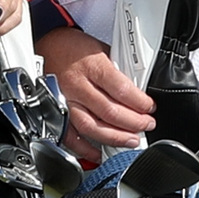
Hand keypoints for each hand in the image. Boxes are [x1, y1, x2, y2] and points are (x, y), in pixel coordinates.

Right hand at [40, 26, 152, 159]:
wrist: (49, 45)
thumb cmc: (75, 47)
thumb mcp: (103, 50)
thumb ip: (118, 72)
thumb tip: (138, 92)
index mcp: (92, 66)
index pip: (121, 90)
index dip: (140, 102)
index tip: (149, 107)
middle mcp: (78, 85)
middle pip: (109, 111)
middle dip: (133, 122)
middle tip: (146, 125)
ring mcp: (66, 101)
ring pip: (91, 127)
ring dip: (114, 137)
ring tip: (130, 140)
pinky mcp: (57, 112)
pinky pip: (70, 137)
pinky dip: (85, 149)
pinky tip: (99, 152)